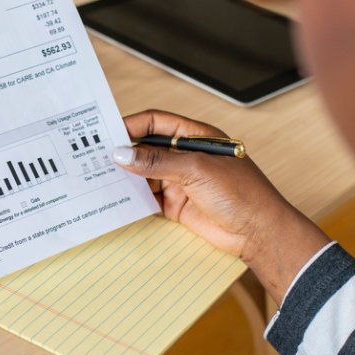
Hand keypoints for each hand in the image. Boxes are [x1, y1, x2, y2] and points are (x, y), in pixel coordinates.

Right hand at [113, 110, 328, 303]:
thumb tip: (122, 153)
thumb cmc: (242, 193)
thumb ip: (157, 161)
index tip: (107, 133)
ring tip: (100, 178)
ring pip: (144, 173)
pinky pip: (148, 196)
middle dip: (124, 152)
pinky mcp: (177, 204)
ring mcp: (181, 180)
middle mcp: (186, 155)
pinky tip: (117, 197)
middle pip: (147, 147)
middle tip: (95, 156)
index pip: (156, 122)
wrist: (259, 232)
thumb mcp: (196, 169)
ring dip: (126, 176)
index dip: (131, 125)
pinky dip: (133, 197)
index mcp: (196, 136)